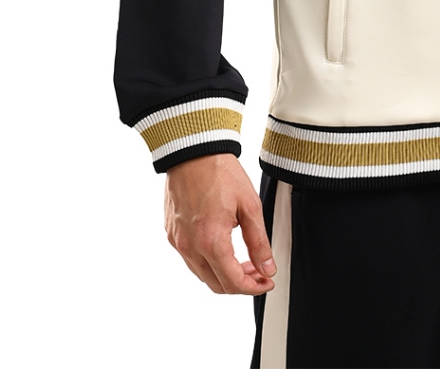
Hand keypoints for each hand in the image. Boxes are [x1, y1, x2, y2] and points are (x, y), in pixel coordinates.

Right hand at [164, 153, 276, 294]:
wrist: (194, 151)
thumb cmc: (221, 173)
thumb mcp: (250, 206)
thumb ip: (259, 241)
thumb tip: (267, 268)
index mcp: (211, 241)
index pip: (233, 282)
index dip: (253, 288)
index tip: (266, 281)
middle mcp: (190, 246)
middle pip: (216, 284)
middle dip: (240, 283)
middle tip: (258, 272)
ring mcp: (177, 241)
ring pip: (202, 274)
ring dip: (223, 274)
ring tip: (243, 261)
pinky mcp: (171, 233)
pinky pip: (190, 259)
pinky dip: (208, 262)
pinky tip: (223, 247)